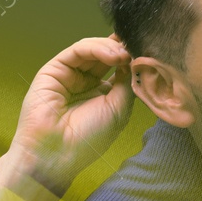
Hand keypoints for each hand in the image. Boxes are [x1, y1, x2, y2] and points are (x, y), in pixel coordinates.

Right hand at [8, 35, 134, 195]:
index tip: (148, 52)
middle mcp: (85, 81)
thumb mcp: (119, 108)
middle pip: (106, 54)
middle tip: (137, 47)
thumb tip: (134, 59)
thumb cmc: (89, 138)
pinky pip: (77, 50)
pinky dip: (96, 48)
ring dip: (112, 48)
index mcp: (102, 92)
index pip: (118, 66)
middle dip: (123, 48)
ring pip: (92, 49)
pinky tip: (113, 55)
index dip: (131, 57)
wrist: (57, 153)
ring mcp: (69, 74)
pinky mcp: (54, 69)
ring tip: (125, 55)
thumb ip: (127, 81)